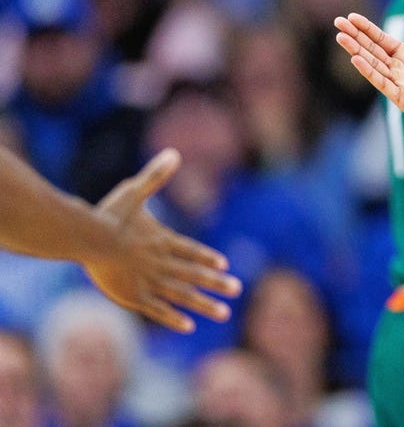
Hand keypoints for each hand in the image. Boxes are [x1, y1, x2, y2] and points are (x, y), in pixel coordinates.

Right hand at [85, 149, 242, 332]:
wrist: (89, 239)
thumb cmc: (109, 214)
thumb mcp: (134, 191)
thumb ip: (155, 176)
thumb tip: (174, 153)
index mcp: (163, 241)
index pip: (191, 251)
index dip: (207, 258)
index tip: (224, 266)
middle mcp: (162, 263)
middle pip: (194, 275)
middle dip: (217, 283)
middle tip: (237, 290)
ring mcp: (149, 281)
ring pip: (183, 295)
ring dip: (204, 305)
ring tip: (224, 314)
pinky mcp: (133, 296)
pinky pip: (158, 310)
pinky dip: (174, 318)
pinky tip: (188, 326)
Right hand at [335, 0, 403, 137]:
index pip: (382, 40)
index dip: (367, 29)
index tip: (351, 17)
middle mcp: (400, 70)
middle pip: (373, 50)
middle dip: (356, 37)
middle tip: (338, 22)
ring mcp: (401, 85)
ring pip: (374, 66)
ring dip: (357, 52)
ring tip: (342, 38)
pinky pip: (385, 85)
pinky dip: (370, 73)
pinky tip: (357, 60)